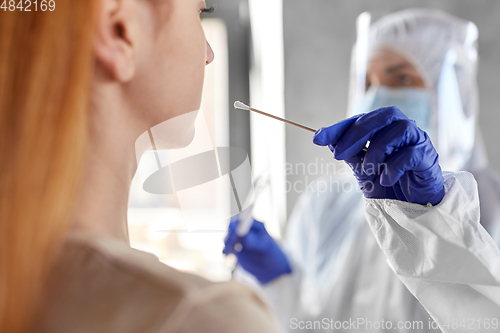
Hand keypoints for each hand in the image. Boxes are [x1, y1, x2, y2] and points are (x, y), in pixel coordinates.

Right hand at [223, 217, 291, 283]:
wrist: (271, 269)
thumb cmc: (273, 254)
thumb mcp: (267, 247)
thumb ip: (256, 242)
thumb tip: (244, 236)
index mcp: (255, 226)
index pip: (244, 219)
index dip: (238, 222)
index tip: (234, 228)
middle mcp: (245, 231)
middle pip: (233, 227)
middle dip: (230, 233)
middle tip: (230, 241)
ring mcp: (239, 240)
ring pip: (229, 237)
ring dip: (227, 242)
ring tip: (227, 250)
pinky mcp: (235, 250)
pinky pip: (227, 248)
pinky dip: (225, 251)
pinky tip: (226, 254)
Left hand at [313, 106, 444, 204]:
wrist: (412, 207)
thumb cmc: (388, 184)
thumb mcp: (362, 169)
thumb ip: (349, 154)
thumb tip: (326, 139)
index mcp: (385, 128)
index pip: (361, 119)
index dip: (339, 127)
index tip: (317, 138)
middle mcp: (402, 129)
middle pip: (382, 117)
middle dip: (356, 134)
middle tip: (338, 154)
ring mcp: (418, 141)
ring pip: (398, 130)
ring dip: (376, 150)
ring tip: (368, 169)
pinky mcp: (428, 158)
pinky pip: (410, 154)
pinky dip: (393, 167)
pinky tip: (386, 180)